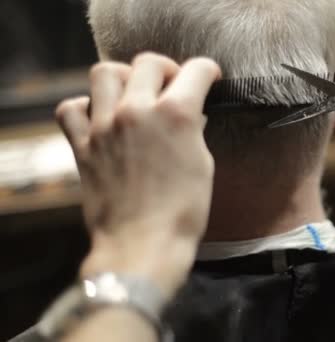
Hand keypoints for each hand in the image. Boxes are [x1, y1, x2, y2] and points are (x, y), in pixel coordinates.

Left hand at [55, 53, 220, 294]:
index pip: (196, 70)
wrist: (144, 246)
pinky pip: (72, 109)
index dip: (209, 71)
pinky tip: (100, 117)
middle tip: (173, 86)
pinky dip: (85, 106)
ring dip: (124, 77)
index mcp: (176, 115)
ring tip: (134, 93)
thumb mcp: (203, 165)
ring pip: (105, 73)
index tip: (209, 78)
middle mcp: (137, 112)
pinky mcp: (83, 147)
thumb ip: (192, 131)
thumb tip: (188, 118)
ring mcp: (105, 127)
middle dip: (167, 69)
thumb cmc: (183, 213)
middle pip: (148, 63)